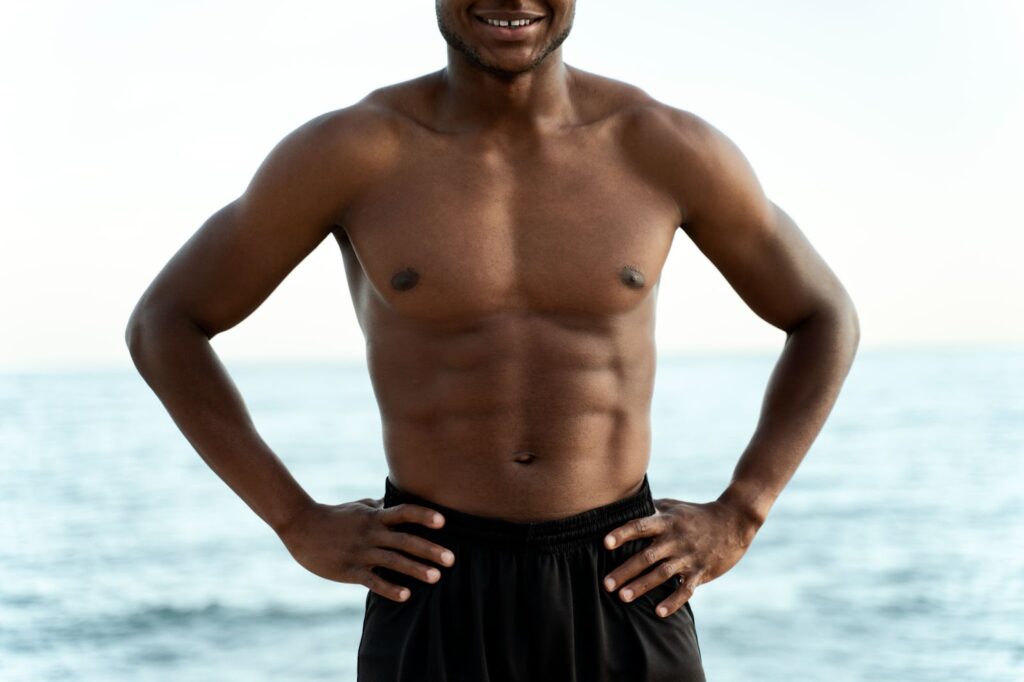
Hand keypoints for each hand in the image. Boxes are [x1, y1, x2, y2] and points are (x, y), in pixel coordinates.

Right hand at [276, 498, 456, 602]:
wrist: (301, 526)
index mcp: (374, 516)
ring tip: (436, 577)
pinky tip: (406, 595)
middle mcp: (371, 533)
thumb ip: (379, 505)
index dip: (423, 515)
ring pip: (393, 561)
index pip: (404, 513)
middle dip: (429, 549)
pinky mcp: (349, 570)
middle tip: (451, 559)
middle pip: (405, 540)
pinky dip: (390, 588)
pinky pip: (373, 580)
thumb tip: (395, 500)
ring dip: (416, 569)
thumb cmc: (334, 515)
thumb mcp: (358, 506)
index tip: (443, 522)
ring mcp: (360, 552)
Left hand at [602, 497, 760, 616]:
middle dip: (626, 570)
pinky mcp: (701, 572)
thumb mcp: (674, 506)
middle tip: (606, 584)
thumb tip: (623, 508)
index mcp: (667, 521)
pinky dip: (672, 601)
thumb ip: (651, 509)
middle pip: (647, 555)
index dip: (623, 534)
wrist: (734, 521)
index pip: (641, 526)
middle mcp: (676, 539)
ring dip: (642, 586)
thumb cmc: (697, 513)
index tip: (605, 543)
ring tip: (623, 597)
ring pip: (663, 574)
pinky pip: (685, 589)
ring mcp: (689, 556)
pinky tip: (658, 612)